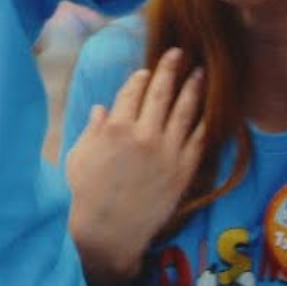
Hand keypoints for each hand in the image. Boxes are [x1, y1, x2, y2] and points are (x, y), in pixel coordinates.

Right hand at [65, 48, 206, 285]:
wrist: (109, 232)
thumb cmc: (86, 195)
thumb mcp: (79, 156)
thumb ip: (92, 129)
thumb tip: (102, 109)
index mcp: (115, 128)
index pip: (131, 92)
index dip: (140, 79)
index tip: (146, 71)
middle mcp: (144, 134)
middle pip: (160, 93)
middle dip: (170, 69)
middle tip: (178, 53)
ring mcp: (167, 152)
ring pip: (184, 111)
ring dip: (193, 88)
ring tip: (200, 73)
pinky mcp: (183, 170)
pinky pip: (196, 139)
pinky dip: (202, 122)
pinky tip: (207, 111)